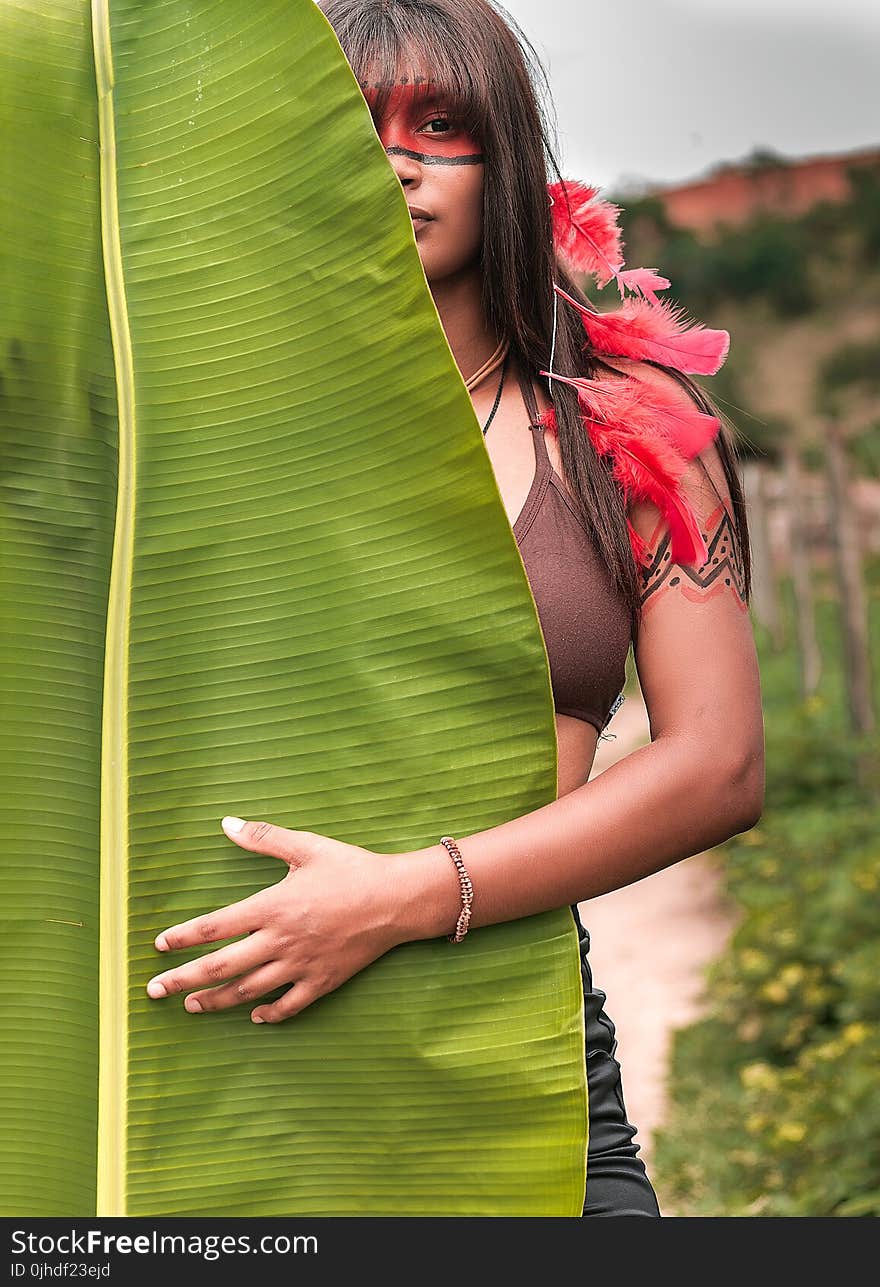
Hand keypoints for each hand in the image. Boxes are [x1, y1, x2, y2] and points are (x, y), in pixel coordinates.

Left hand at [145, 817, 411, 1023]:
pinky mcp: (323, 981)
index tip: (158, 946)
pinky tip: (255, 1017)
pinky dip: (269, 1014)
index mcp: (272, 906)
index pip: (214, 926)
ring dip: (216, 1001)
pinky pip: (289, 1005)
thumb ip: (264, 838)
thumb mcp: (307, 847)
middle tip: (154, 991)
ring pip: (249, 991)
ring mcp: (301, 965)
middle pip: (221, 966)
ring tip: (193, 1006)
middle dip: (184, 980)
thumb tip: (226, 823)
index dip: (182, 938)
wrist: (398, 899)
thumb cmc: (351, 869)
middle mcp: (280, 941)